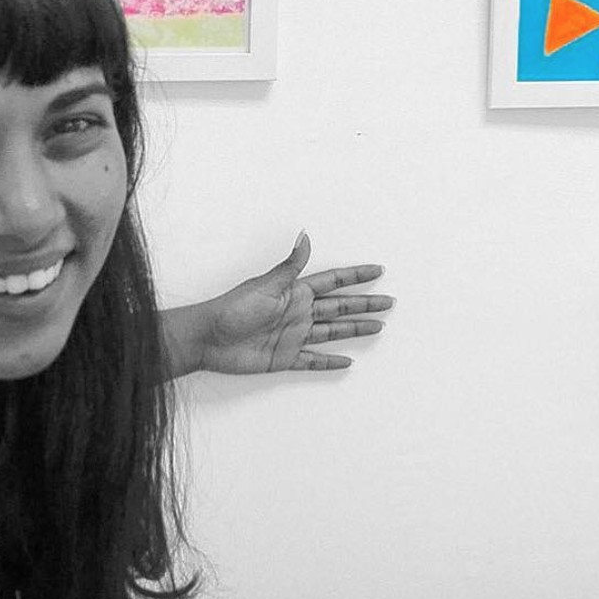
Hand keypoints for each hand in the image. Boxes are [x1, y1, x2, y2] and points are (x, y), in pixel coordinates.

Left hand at [195, 231, 392, 373]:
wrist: (209, 338)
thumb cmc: (232, 309)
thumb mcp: (266, 285)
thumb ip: (291, 266)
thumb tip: (305, 236)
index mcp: (294, 292)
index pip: (333, 282)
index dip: (355, 276)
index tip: (378, 270)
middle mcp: (298, 312)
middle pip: (339, 307)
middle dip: (364, 304)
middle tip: (389, 301)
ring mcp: (293, 336)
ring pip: (332, 332)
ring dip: (354, 330)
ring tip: (378, 327)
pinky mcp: (285, 357)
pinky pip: (313, 360)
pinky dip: (330, 362)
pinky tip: (346, 361)